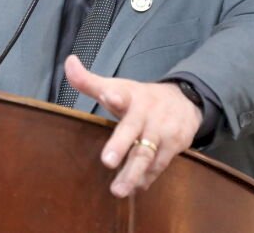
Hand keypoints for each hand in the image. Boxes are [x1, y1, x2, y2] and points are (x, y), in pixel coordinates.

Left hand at [64, 55, 203, 197]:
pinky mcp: (175, 146)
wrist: (185, 100)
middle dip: (121, 145)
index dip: (115, 96)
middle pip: (133, 131)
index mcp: (131, 98)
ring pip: (147, 154)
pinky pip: (159, 165)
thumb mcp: (116, 86)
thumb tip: (68, 62)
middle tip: (107, 161)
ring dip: (133, 173)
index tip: (108, 96)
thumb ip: (88, 81)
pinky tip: (135, 188)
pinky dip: (146, 178)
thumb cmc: (140, 97)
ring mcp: (162, 131)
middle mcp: (147, 114)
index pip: (122, 94)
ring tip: (119, 190)